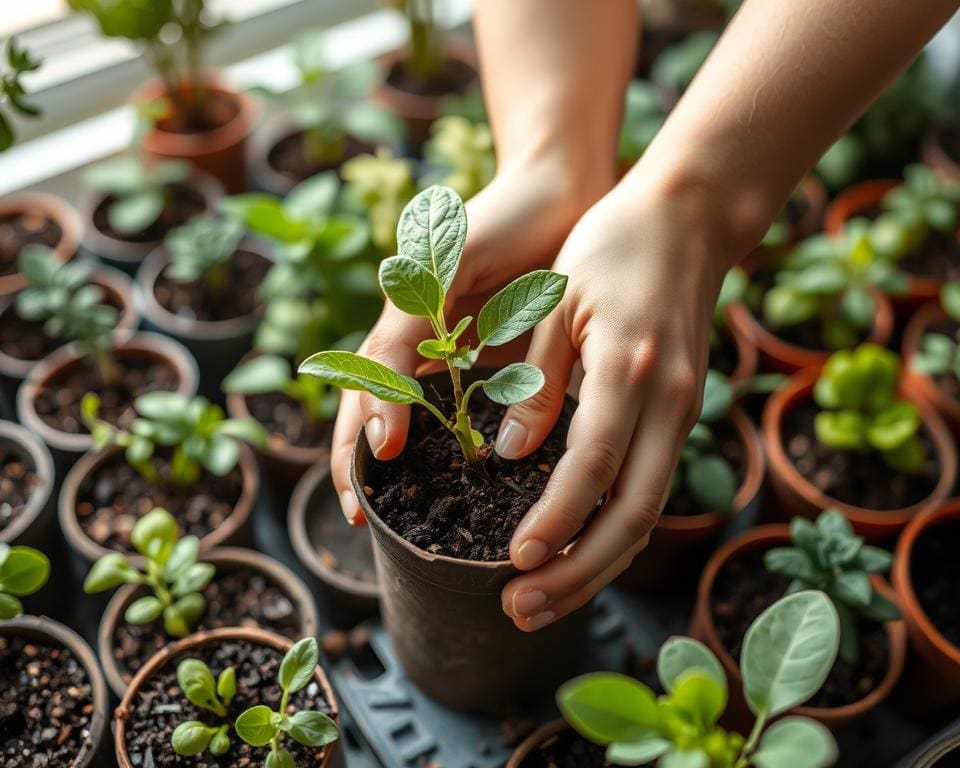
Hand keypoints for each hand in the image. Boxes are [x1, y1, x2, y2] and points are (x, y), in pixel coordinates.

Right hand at [330, 153, 611, 524]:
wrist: (561, 195)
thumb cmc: (500, 221)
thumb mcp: (442, 267)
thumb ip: (407, 331)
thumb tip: (385, 423)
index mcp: (403, 328)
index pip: (359, 397)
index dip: (350, 449)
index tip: (356, 502)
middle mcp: (426, 350)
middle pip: (379, 419)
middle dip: (368, 472)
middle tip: (366, 526)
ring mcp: (464, 360)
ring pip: (426, 427)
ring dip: (415, 470)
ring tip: (412, 520)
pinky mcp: (507, 365)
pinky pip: (478, 418)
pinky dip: (468, 452)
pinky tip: (478, 485)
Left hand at [497, 179, 730, 630]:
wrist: (687, 217)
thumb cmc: (612, 245)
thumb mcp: (556, 300)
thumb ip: (537, 382)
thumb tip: (511, 456)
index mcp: (629, 366)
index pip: (593, 463)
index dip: (557, 519)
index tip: (517, 562)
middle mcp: (668, 399)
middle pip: (632, 512)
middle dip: (578, 571)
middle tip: (520, 608)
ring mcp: (683, 410)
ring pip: (647, 511)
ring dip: (597, 564)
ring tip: (541, 599)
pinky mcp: (681, 413)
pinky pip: (650, 486)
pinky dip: (614, 530)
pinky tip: (577, 552)